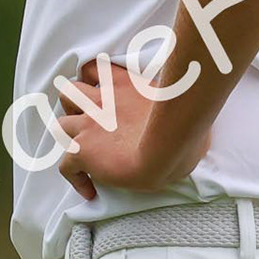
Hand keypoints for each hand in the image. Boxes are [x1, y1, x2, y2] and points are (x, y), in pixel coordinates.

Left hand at [55, 57, 210, 199]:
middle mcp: (101, 102)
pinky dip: (74, 177)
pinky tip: (89, 190)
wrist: (166, 148)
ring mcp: (88, 126)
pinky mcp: (82, 151)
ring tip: (83, 150)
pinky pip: (65, 166)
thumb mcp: (183, 102)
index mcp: (124, 86)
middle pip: (69, 91)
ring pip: (60, 125)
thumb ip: (180, 104)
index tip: (97, 88)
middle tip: (87, 119)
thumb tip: (198, 117)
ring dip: (69, 136)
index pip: (95, 68)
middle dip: (72, 104)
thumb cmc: (185, 126)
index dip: (91, 78)